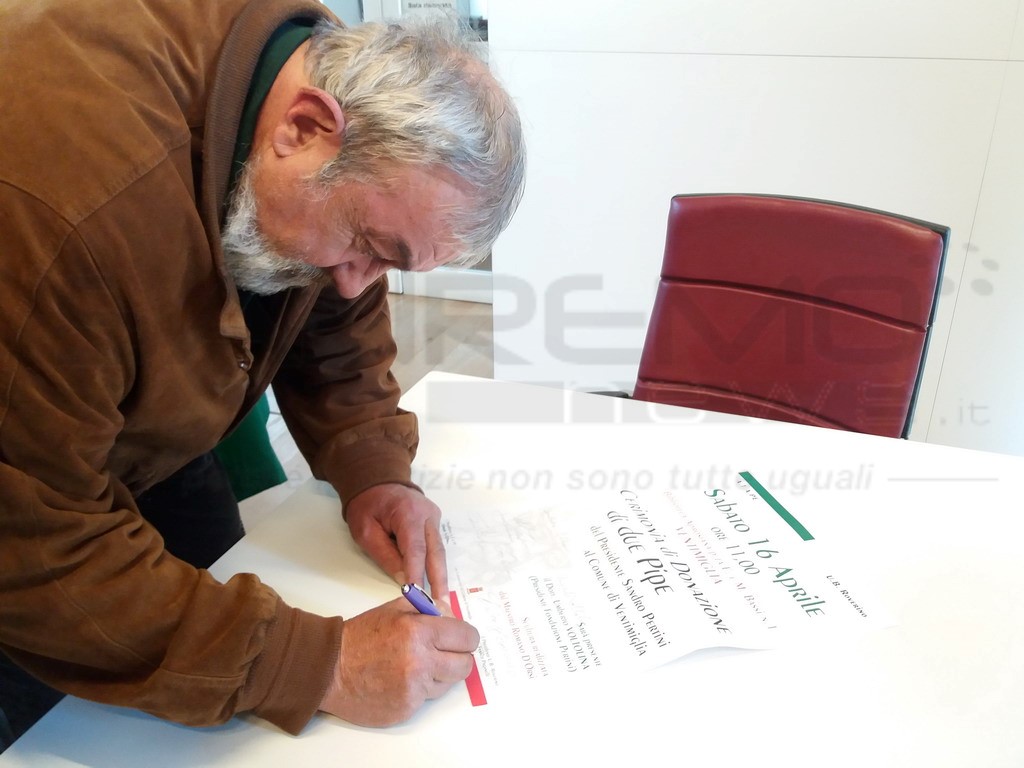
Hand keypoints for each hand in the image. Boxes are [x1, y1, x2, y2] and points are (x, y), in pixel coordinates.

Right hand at [318, 597, 479, 725]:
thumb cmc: (361, 637)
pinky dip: (419, 690)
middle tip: (443, 653)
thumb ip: (428, 609)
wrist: (330, 669)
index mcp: (420, 632)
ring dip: (438, 675)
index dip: (465, 637)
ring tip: (415, 665)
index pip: (468, 638)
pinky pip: (427, 699)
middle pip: (465, 665)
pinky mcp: (407, 708)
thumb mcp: (395, 610)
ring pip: (448, 683)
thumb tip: (452, 614)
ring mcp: (414, 689)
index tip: (459, 638)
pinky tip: (400, 680)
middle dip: (458, 657)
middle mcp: (421, 662)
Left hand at [345, 484, 448, 599]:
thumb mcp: (365, 532)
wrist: (377, 482)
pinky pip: (435, 546)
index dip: (417, 573)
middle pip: (435, 552)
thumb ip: (385, 555)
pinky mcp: (434, 523)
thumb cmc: (367, 506)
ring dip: (440, 576)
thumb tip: (403, 579)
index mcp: (408, 513)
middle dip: (438, 580)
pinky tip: (437, 584)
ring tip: (442, 600)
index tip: (418, 595)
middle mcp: (428, 515)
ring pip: (439, 551)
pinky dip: (435, 565)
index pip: (415, 549)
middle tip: (442, 605)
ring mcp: (434, 518)